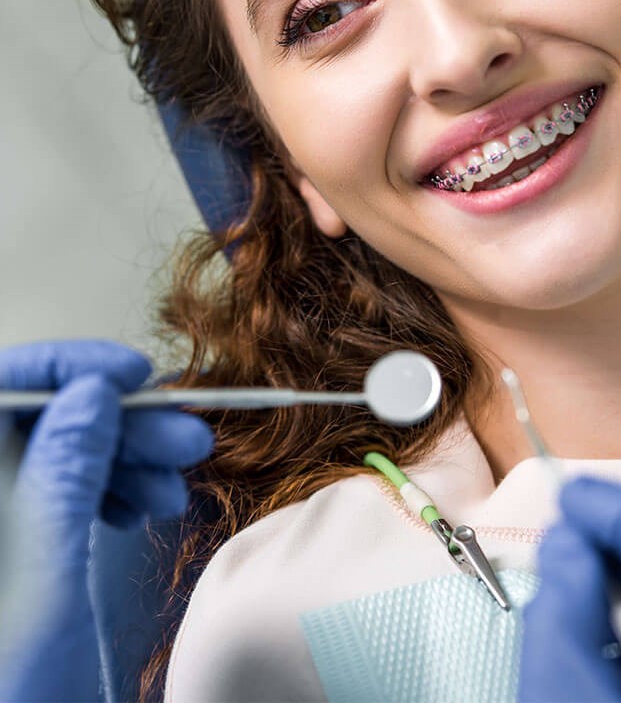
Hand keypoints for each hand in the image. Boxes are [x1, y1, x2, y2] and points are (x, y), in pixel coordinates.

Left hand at [0, 339, 213, 701]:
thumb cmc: (11, 691)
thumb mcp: (39, 583)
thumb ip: (61, 479)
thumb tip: (91, 393)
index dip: (67, 368)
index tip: (134, 374)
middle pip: (41, 422)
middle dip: (120, 423)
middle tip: (185, 438)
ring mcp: (3, 520)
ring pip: (63, 454)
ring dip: (127, 458)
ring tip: (175, 484)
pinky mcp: (21, 544)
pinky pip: (69, 491)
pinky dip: (115, 488)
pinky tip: (145, 506)